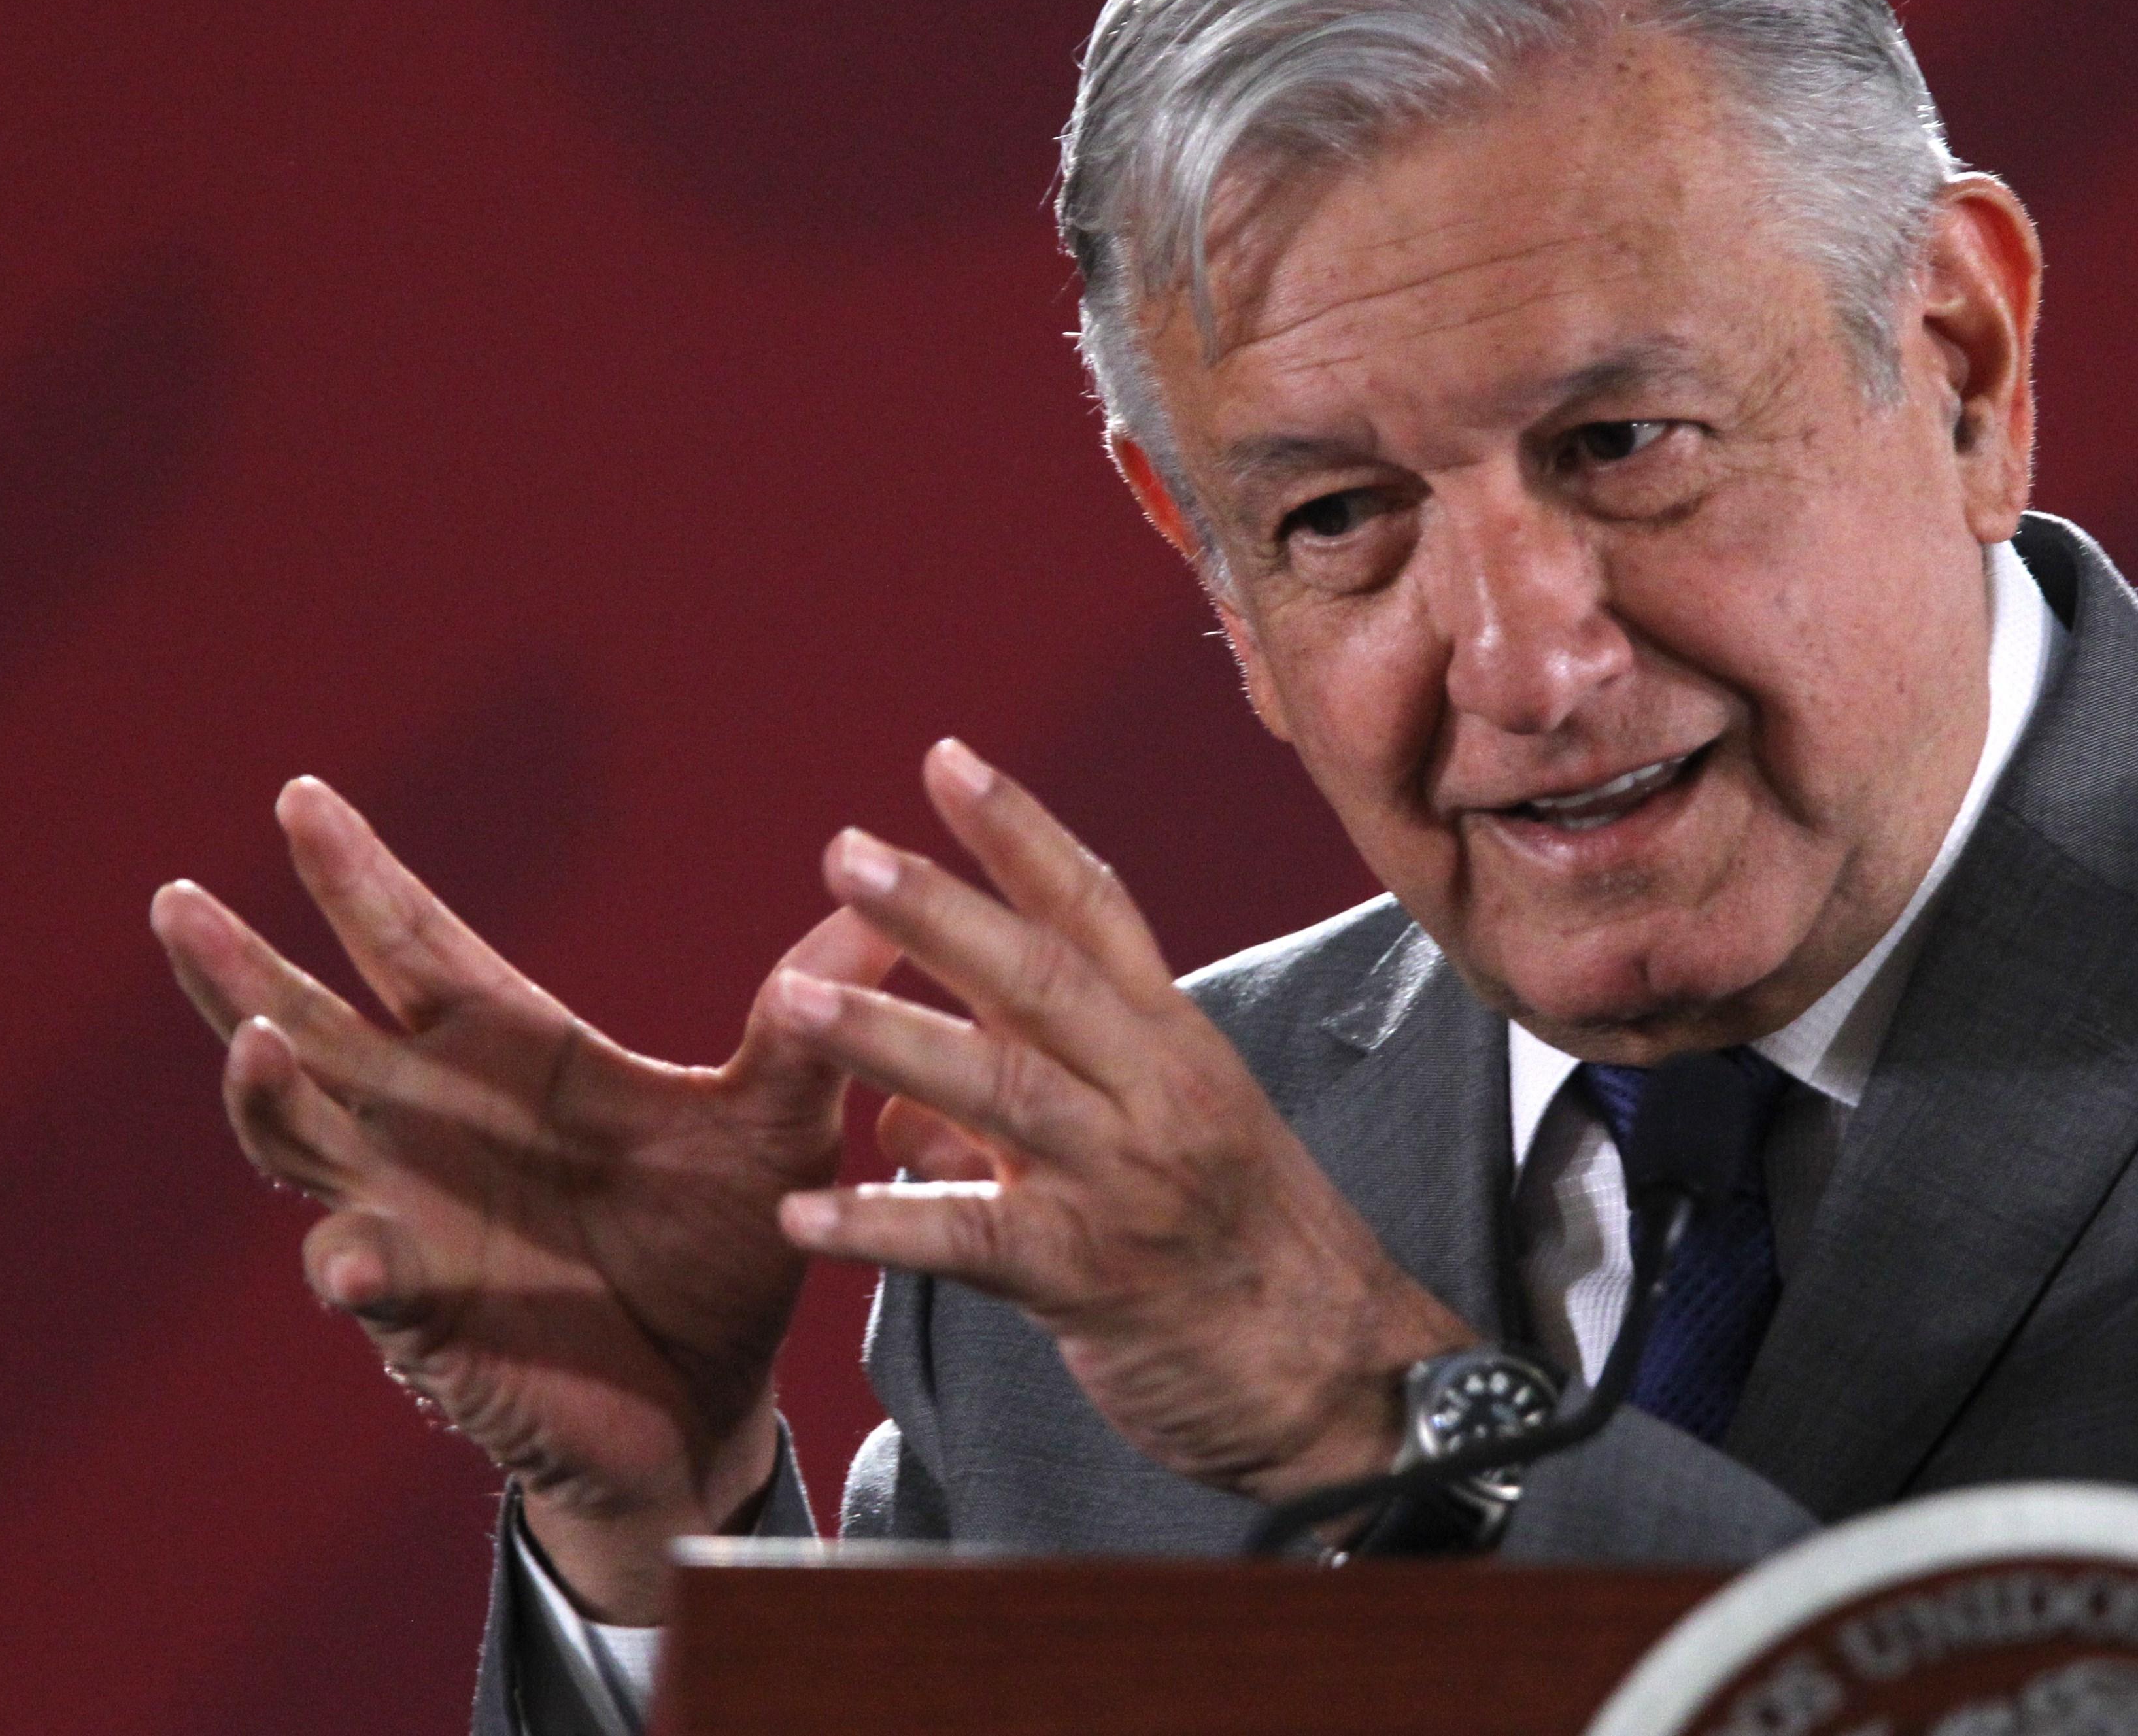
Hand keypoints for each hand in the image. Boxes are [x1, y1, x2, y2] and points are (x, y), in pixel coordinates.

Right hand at [152, 777, 897, 1621]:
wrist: (716, 1396)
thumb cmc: (729, 1246)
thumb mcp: (779, 1126)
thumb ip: (808, 1023)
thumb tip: (879, 902)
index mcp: (511, 1058)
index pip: (415, 947)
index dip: (357, 878)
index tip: (303, 797)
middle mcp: (436, 1125)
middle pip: (314, 1026)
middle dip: (245, 965)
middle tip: (184, 897)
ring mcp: (415, 1217)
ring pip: (301, 1143)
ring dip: (266, 1096)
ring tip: (255, 1040)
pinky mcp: (426, 1317)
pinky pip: (369, 1283)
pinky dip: (353, 1265)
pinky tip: (351, 1257)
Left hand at [772, 738, 1473, 1503]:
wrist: (1345, 1377)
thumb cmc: (1247, 1252)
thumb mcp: (1161, 1141)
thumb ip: (1034, 1099)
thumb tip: (901, 1104)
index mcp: (1179, 1043)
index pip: (1097, 910)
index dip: (1020, 832)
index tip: (945, 761)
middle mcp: (1159, 1093)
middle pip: (1040, 978)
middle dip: (938, 910)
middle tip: (846, 852)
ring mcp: (1127, 1183)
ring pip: (1000, 1090)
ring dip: (888, 1040)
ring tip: (792, 1002)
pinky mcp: (1092, 1280)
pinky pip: (971, 1243)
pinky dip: (883, 1228)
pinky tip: (801, 1218)